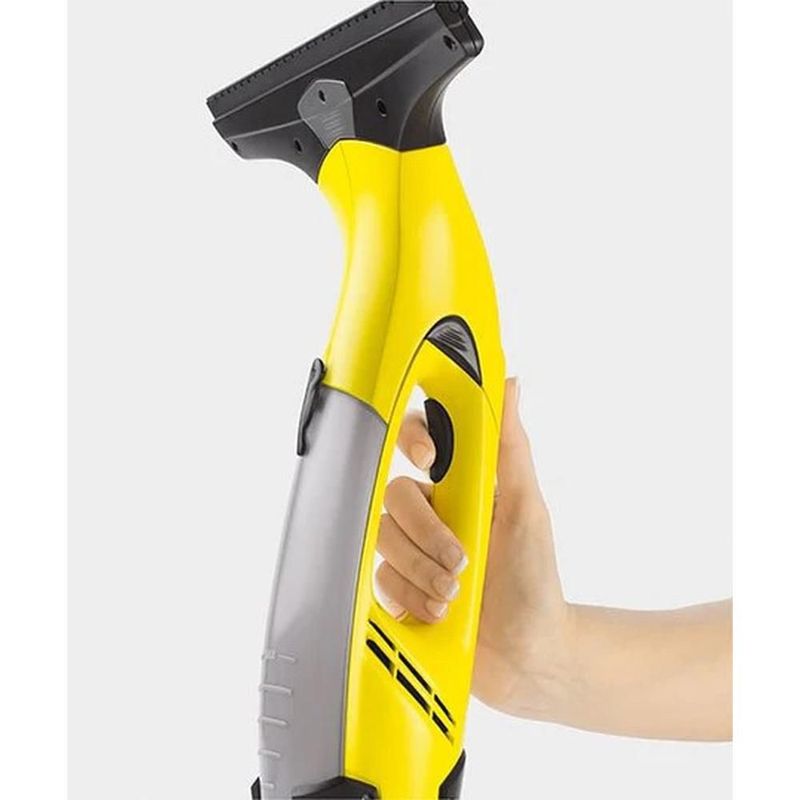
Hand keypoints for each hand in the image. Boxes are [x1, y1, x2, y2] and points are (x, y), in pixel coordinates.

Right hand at [376, 379, 572, 717]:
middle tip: (461, 560)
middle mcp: (431, 513)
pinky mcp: (398, 587)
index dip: (413, 441)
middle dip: (427, 534)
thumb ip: (510, 447)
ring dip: (421, 570)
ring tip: (455, 594)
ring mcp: (412, 551)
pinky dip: (411, 597)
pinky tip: (439, 612)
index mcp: (459, 486)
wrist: (527, 655)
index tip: (430, 461)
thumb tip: (509, 386)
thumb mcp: (526, 509)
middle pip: (394, 497)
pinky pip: (379, 579)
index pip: (418, 441)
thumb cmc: (534, 578)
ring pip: (384, 540)